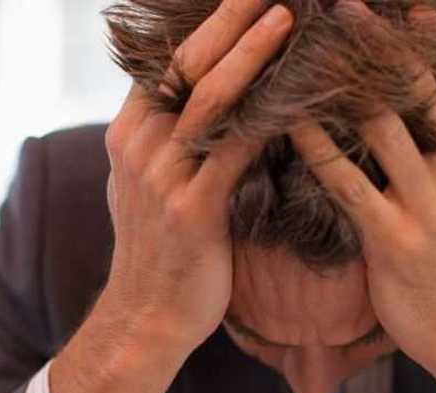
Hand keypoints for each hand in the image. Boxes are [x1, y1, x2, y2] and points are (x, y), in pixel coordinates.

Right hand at [98, 0, 293, 355]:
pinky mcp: (193, 209)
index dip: (210, 21)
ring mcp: (163, 176)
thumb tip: (195, 103)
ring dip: (252, 53)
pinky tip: (306, 98)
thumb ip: (166, 140)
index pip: (170, 58)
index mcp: (130, 131)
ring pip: (210, 98)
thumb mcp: (147, 184)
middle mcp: (140, 144)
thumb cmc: (162, 251)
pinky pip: (237, 150)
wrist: (147, 318)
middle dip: (231, 16)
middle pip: (187, 61)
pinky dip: (273, 118)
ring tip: (289, 17)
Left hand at [288, 2, 435, 392]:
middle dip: (378, 42)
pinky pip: (347, 182)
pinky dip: (316, 146)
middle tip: (341, 3)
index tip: (407, 0)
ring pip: (380, 125)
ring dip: (338, 82)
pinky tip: (288, 119)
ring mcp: (428, 204)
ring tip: (303, 46)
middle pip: (416, 87)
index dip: (431, 36)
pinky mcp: (393, 238)